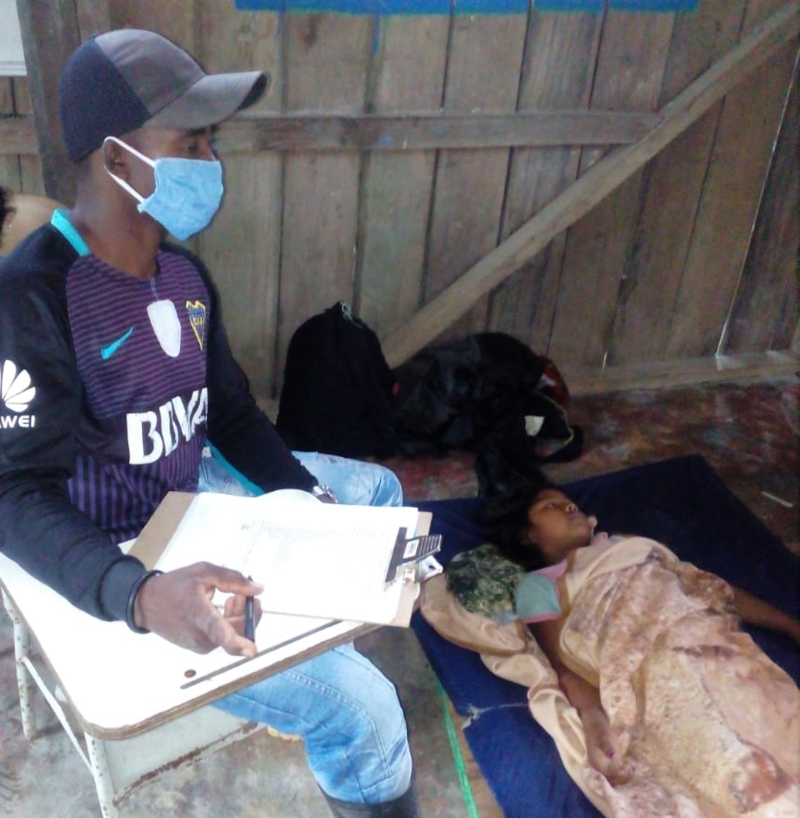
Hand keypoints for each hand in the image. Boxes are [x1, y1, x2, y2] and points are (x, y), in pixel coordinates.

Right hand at [133, 563, 262, 656]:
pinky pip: (223, 637)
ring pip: (232, 634)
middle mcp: (201, 637)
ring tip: (232, 596)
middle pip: (236, 632)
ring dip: (239, 616)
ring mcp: (200, 645)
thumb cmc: (176, 585)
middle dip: (248, 613)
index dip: (238, 643)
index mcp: (200, 616)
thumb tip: (258, 589)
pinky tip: (224, 607)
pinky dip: (229, 623)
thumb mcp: (204, 572)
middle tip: (244, 593)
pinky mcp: (199, 648)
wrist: (147, 604)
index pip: (221, 634)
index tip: (252, 651)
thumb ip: (232, 580)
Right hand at [580, 706, 634, 785]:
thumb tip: (613, 758)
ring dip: (623, 777)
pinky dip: (622, 773)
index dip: (621, 773)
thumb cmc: (598, 725)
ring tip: (632, 768)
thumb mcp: (604, 734)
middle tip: (632, 768)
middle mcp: (596, 766)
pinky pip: (613, 773)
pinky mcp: (605, 762)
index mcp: (595, 760)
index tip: (630, 766)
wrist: (593, 718)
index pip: (609, 774)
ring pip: (612, 778)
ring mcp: (600, 764)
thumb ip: (608, 746)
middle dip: (623, 778)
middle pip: (610, 780)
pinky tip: (629, 766)